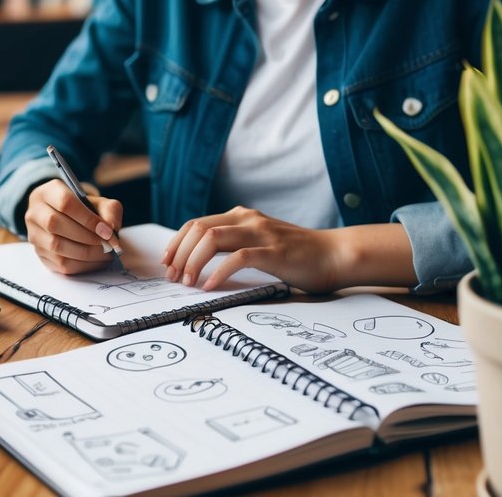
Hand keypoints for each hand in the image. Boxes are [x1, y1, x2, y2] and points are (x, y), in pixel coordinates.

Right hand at [25, 179, 123, 274]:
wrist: (69, 221)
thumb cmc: (85, 210)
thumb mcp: (99, 203)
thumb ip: (110, 210)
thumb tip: (110, 228)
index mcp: (48, 192)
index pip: (65, 203)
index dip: (88, 219)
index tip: (107, 231)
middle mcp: (35, 211)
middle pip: (55, 224)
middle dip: (87, 237)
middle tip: (107, 244)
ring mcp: (33, 234)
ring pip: (56, 246)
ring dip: (85, 253)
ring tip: (104, 253)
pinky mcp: (39, 253)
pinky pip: (59, 263)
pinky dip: (82, 265)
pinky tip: (96, 260)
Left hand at [162, 206, 344, 293]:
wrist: (335, 255)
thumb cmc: (296, 255)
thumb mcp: (259, 242)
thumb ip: (234, 244)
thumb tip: (199, 264)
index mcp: (241, 216)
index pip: (196, 223)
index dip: (176, 243)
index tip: (166, 264)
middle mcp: (247, 219)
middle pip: (198, 229)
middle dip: (179, 254)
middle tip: (173, 278)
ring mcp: (261, 233)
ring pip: (212, 239)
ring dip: (193, 262)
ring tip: (187, 283)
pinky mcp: (273, 251)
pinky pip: (237, 258)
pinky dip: (218, 271)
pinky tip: (210, 286)